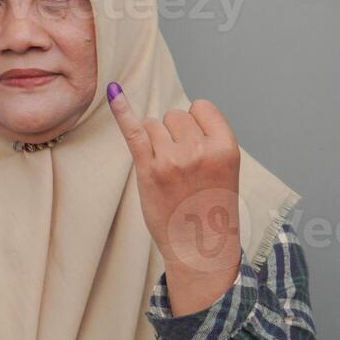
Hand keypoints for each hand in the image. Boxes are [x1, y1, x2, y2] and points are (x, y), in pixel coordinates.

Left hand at [107, 82, 241, 314]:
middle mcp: (199, 150)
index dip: (195, 124)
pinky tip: (114, 92)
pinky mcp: (148, 170)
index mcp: (225, 147)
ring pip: (153, 124)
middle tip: (182, 166)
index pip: (201, 107)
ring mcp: (171, 160)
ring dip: (154, 141)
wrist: (200, 247)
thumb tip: (173, 114)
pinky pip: (133, 131)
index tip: (197, 147)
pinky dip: (122, 110)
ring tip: (167, 170)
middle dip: (174, 134)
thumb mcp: (224, 168)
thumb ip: (206, 139)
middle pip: (174, 115)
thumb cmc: (210, 206)